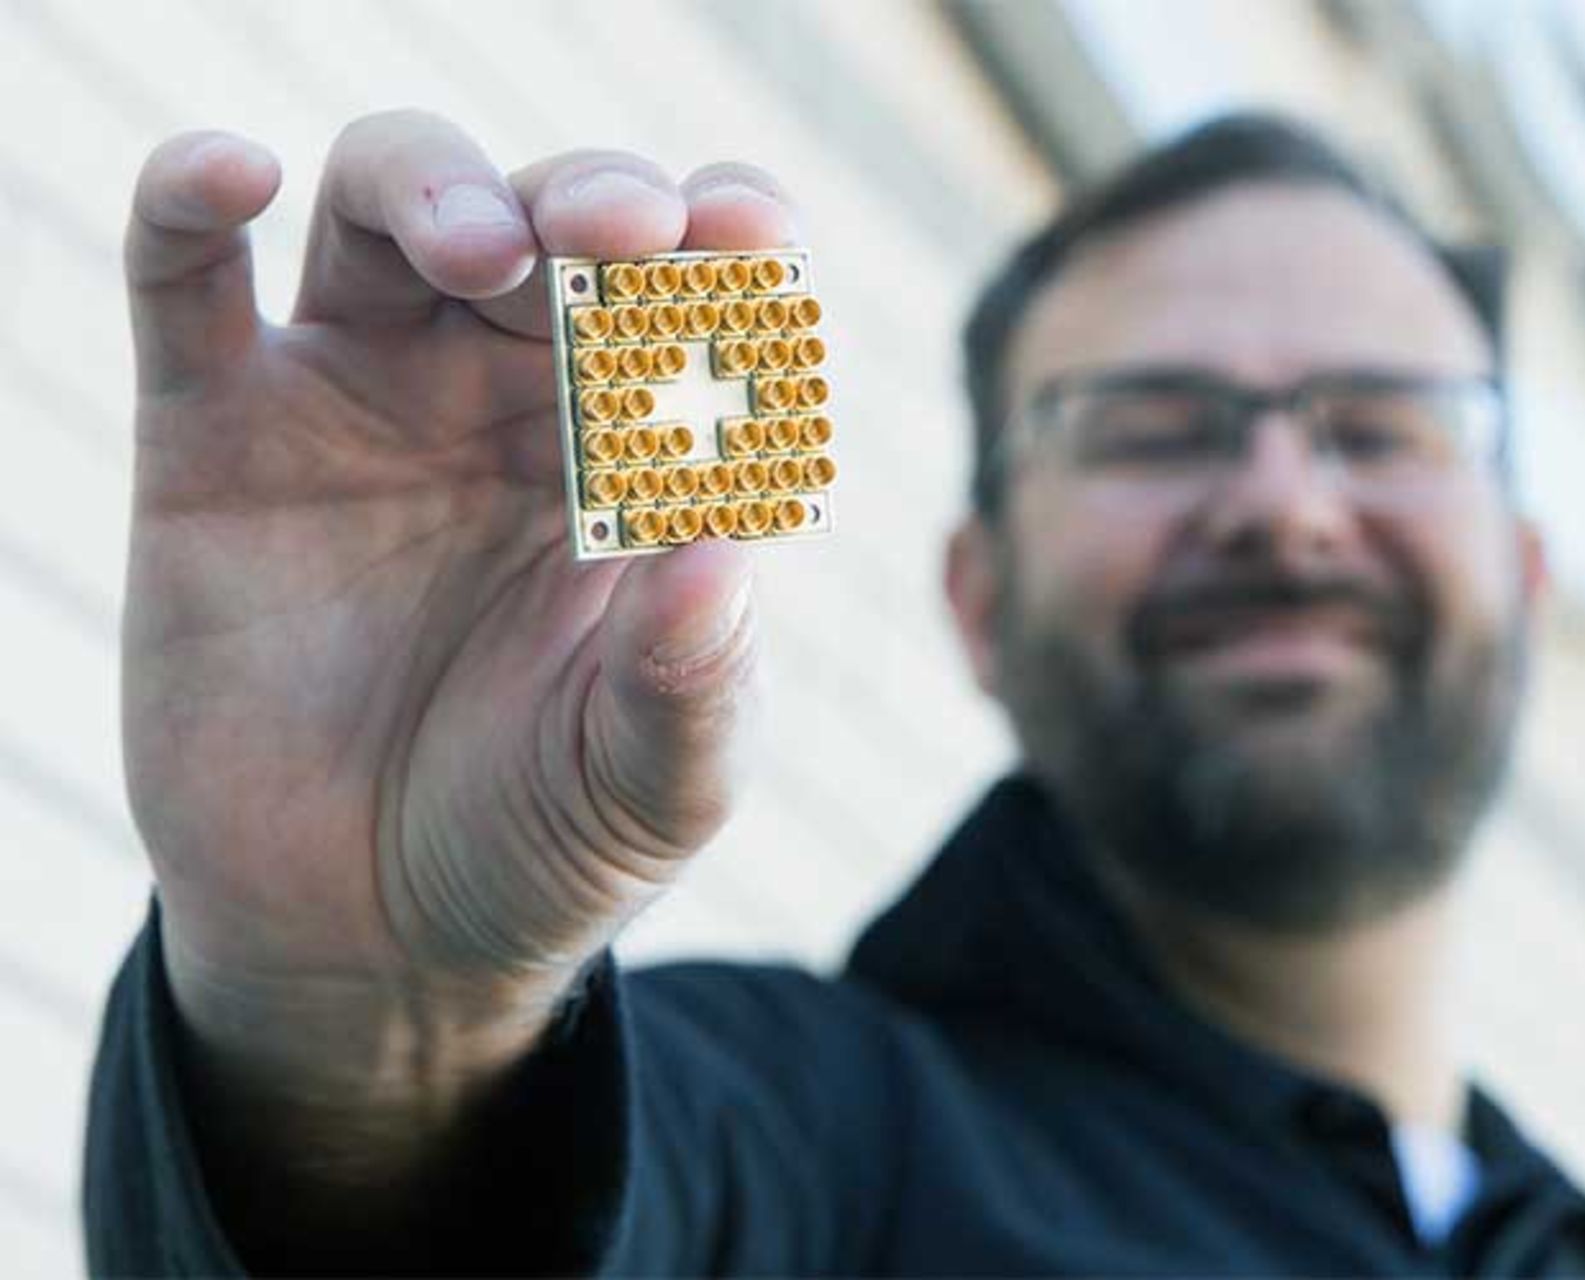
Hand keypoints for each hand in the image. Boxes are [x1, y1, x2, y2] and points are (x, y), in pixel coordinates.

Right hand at [124, 111, 784, 1050]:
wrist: (368, 944)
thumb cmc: (540, 844)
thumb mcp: (651, 786)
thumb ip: (695, 683)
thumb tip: (725, 558)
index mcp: (645, 456)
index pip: (701, 301)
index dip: (730, 241)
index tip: (754, 236)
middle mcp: (513, 400)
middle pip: (554, 223)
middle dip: (600, 201)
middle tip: (628, 234)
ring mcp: (365, 401)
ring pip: (390, 208)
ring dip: (442, 186)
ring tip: (485, 250)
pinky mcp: (219, 438)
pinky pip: (186, 282)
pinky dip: (193, 202)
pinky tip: (230, 175)